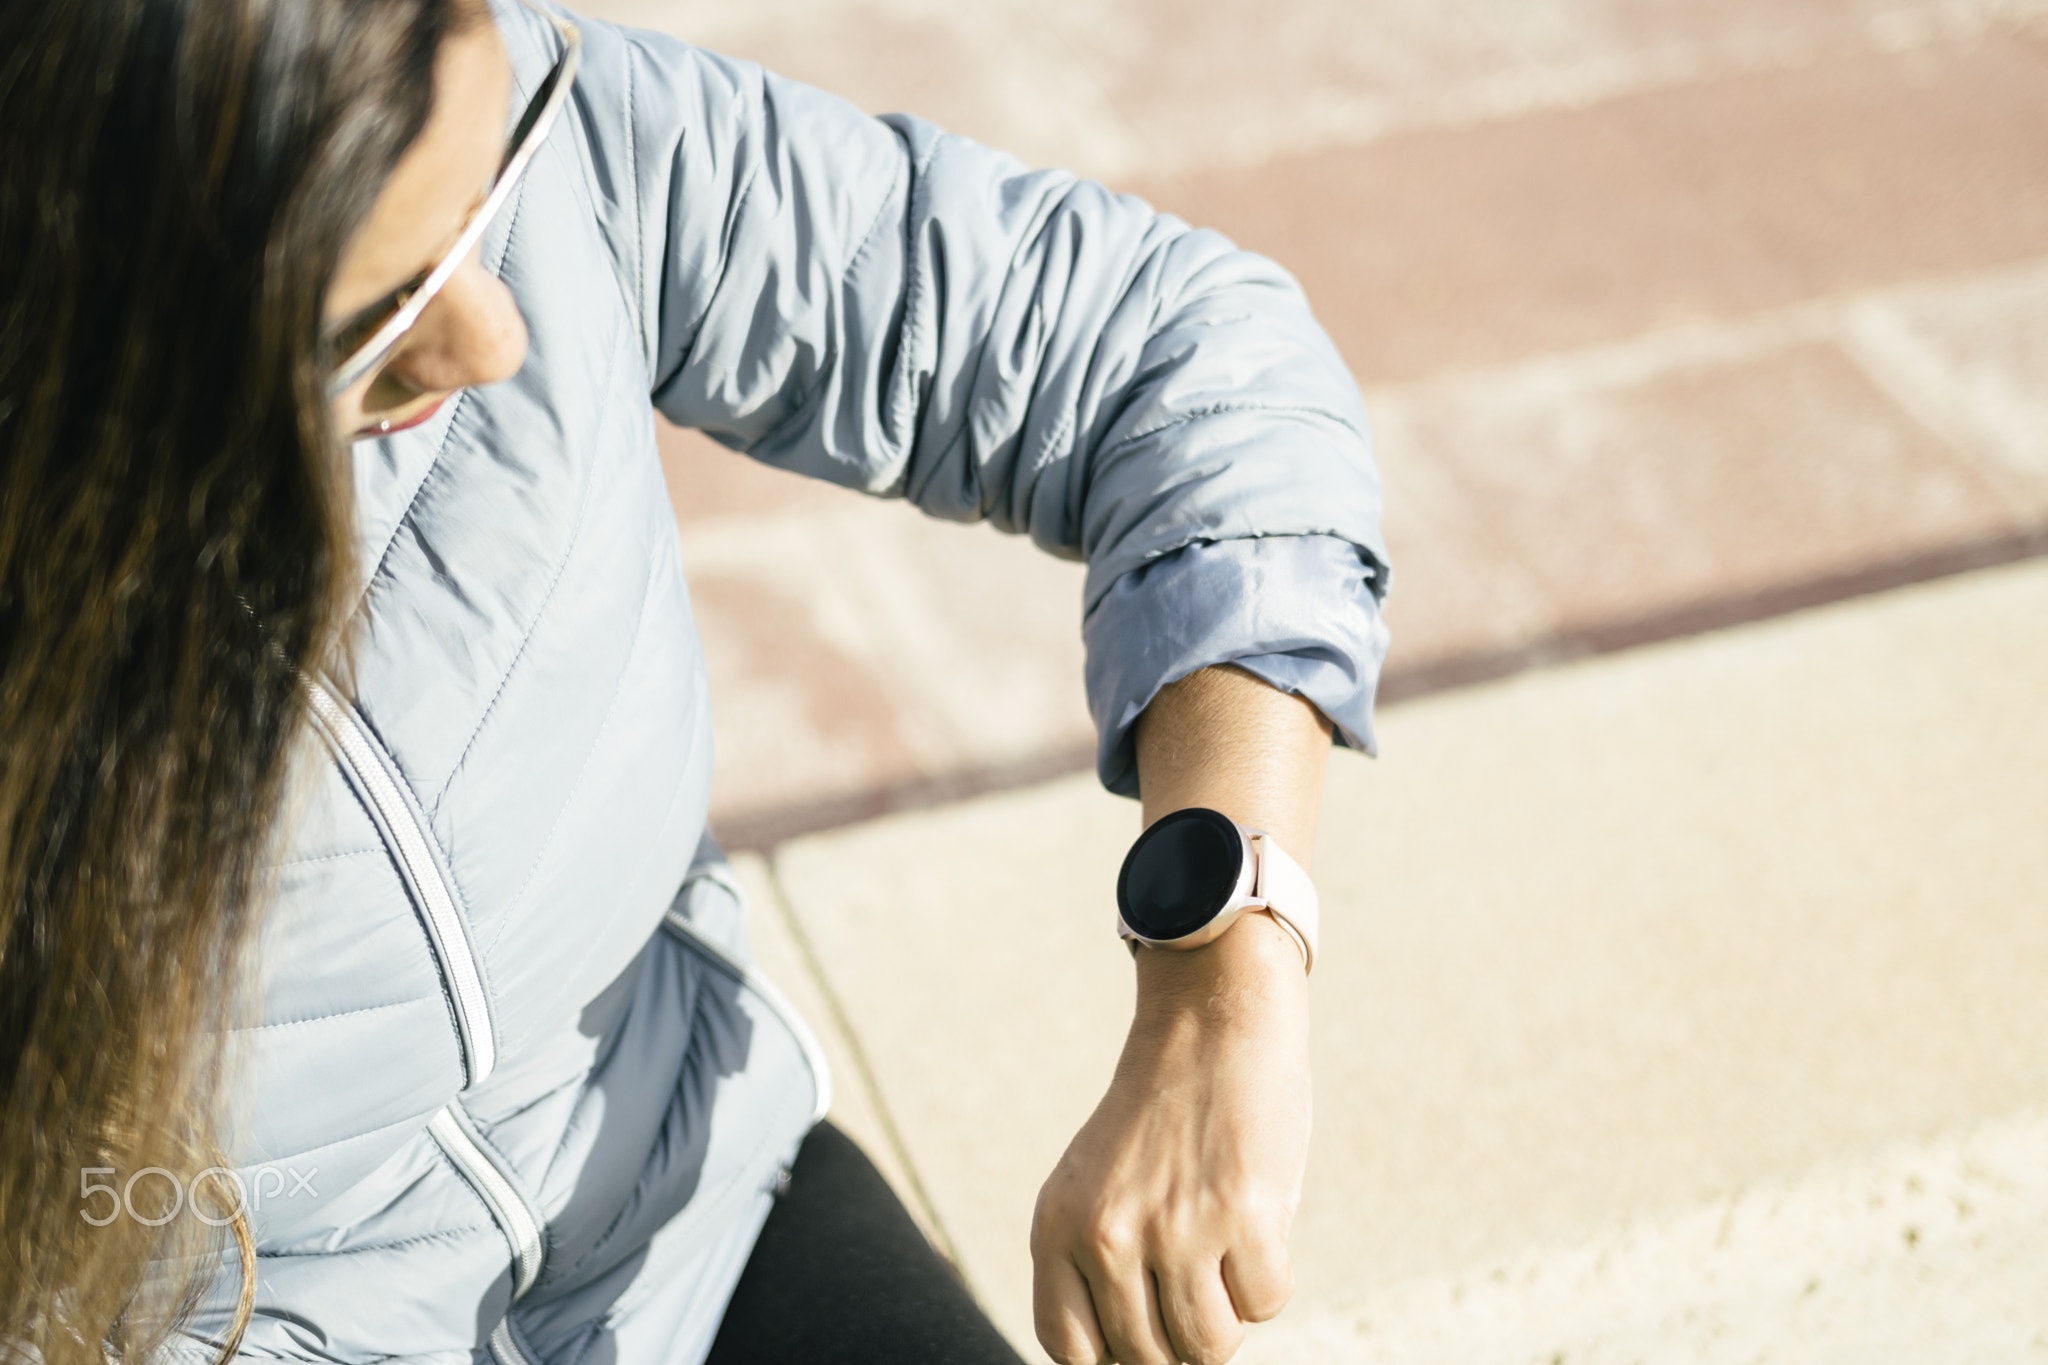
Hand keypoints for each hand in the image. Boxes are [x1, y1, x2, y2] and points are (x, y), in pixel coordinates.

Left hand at [1031, 911, 1311, 1364]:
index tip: (1150, 1338)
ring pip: (1210, 1347)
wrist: (1211, 1022)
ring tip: (1224, 1253)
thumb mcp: (1095, 1186)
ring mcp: (1174, 1228)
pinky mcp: (1242, 1216)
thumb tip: (1129, 1362)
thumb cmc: (1162, 1119)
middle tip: (1199, 1280)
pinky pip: (1265, 1304)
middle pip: (1149, 1358)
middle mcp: (1106, 1234)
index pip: (1071, 1352)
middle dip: (1183, 1336)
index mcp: (1056, 1228)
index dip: (1117, 1360)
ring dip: (1229, 1313)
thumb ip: (1093, 1266)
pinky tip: (1256, 1225)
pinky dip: (1269, 1280)